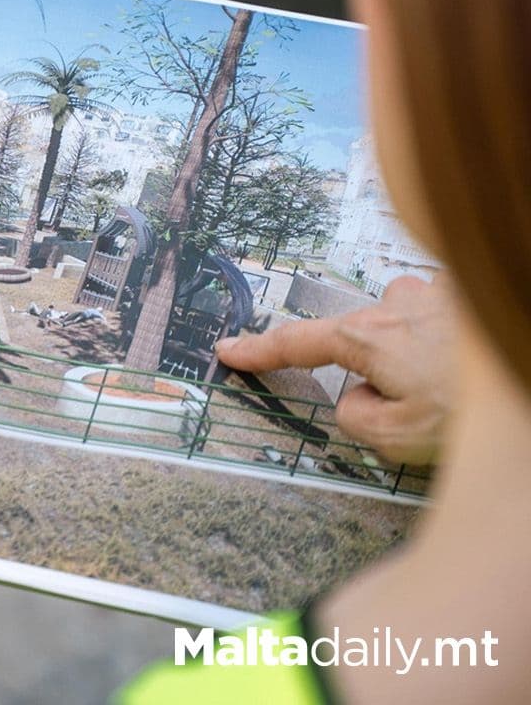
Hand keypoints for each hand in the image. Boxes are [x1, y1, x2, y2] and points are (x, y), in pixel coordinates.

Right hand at [216, 275, 455, 464]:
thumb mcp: (396, 437)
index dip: (258, 351)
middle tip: (427, 408)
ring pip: (407, 337)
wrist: (526, 375)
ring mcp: (434, 293)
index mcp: (366, 337)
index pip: (296, 343)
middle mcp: (394, 304)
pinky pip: (442, 328)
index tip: (228, 351)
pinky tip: (477, 372)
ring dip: (424, 362)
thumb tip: (357, 398)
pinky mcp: (466, 293)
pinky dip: (453, 351)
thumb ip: (354, 417)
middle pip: (365, 345)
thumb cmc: (475, 410)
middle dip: (384, 377)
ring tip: (464, 391)